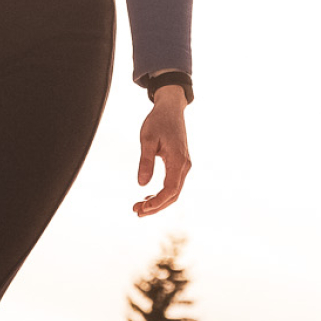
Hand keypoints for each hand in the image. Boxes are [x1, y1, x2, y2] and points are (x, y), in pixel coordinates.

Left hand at [134, 86, 190, 216]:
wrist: (171, 108)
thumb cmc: (158, 121)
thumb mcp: (147, 139)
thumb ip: (145, 162)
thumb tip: (142, 184)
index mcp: (177, 160)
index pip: (171, 189)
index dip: (157, 202)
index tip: (142, 208)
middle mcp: (184, 165)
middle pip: (173, 195)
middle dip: (156, 207)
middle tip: (136, 212)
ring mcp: (184, 165)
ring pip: (174, 192)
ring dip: (158, 202)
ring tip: (139, 207)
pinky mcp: (180, 164)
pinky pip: (173, 184)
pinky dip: (162, 194)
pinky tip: (148, 196)